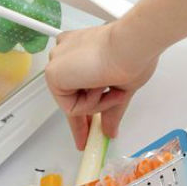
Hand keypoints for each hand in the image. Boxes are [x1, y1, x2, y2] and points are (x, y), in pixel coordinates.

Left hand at [45, 22, 158, 149]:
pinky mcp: (53, 74)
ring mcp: (58, 63)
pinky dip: (90, 104)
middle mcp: (66, 54)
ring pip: (73, 103)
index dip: (83, 107)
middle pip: (70, 96)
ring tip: (112, 88)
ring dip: (98, 104)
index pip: (76, 85)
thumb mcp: (121, 88)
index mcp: (81, 50)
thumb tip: (110, 130)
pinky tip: (100, 87)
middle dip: (82, 120)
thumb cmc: (133, 55)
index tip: (87, 127)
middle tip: (86, 140)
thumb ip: (109, 110)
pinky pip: (71, 107)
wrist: (131, 46)